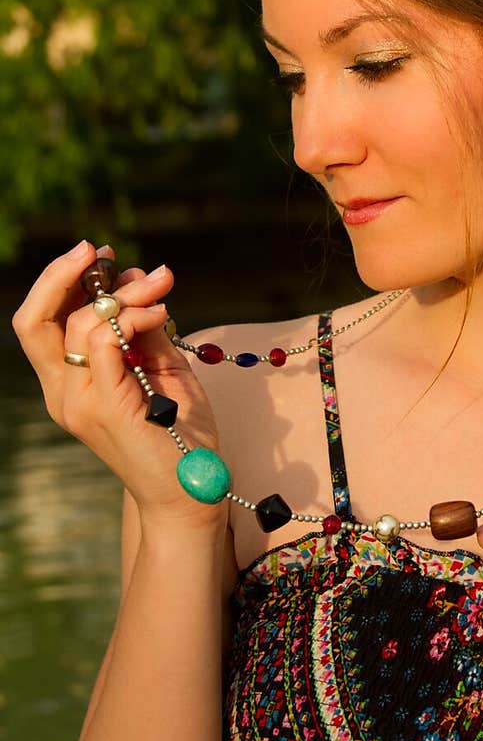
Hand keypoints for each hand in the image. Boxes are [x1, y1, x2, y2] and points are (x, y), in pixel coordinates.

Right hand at [11, 239, 227, 529]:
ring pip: (77, 324)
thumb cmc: (178, 432)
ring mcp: (80, 403)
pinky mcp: (107, 407)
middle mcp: (64, 394)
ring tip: (160, 284)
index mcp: (69, 385)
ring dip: (122, 292)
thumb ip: (144, 328)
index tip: (101, 256)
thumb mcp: (161, 367)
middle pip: (33, 321)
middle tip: (98, 248)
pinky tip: (160, 311)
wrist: (191, 492)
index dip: (63, 282)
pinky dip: (132, 315)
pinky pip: (104, 343)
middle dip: (61, 274)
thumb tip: (137, 277)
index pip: (42, 323)